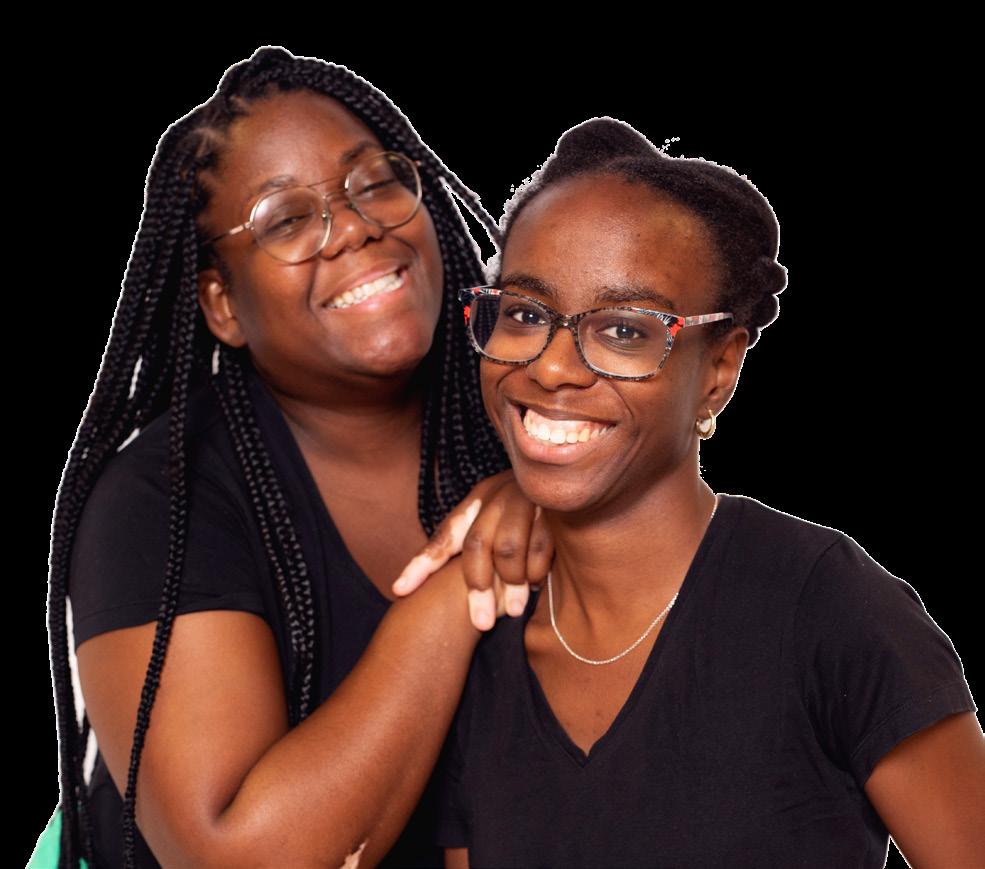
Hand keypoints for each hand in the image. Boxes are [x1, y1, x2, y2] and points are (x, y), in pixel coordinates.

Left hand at [391, 471, 553, 630]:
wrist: (570, 476)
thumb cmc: (527, 511)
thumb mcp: (496, 520)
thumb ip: (471, 545)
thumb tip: (427, 585)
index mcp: (476, 500)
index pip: (444, 536)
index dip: (420, 565)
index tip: (399, 591)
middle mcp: (495, 495)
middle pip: (476, 545)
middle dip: (477, 588)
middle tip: (482, 623)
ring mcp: (523, 497)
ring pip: (507, 548)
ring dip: (511, 583)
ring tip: (514, 608)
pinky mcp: (552, 505)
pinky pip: (539, 545)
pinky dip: (536, 569)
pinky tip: (536, 583)